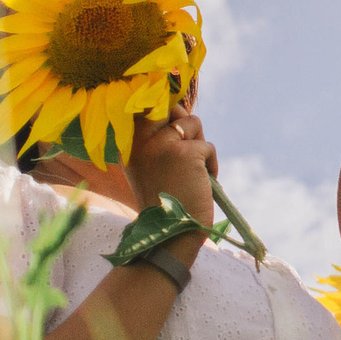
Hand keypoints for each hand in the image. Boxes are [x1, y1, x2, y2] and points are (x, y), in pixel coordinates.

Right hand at [125, 106, 216, 235]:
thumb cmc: (165, 200)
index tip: (176, 127)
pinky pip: (208, 146)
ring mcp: (162, 144)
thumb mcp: (150, 166)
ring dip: (200, 145)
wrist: (170, 233)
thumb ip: (159, 138)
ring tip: (194, 172)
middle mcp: (141, 139)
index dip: (168, 112)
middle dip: (186, 126)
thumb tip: (182, 111)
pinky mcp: (186, 153)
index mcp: (128, 142)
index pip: (149, 106)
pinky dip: (211, 164)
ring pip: (193, 123)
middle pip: (172, 108)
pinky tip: (203, 183)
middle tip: (188, 153)